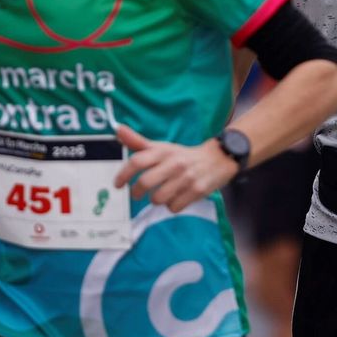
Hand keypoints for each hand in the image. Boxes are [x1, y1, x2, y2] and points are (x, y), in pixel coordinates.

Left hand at [112, 125, 237, 211]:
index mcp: (163, 151)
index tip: (118, 185)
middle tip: (137, 194)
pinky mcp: (197, 190)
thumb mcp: (162, 147)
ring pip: (158, 198)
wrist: (218, 158)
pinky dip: (172, 206)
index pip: (137, 161)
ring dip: (157, 200)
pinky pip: (174, 207)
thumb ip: (138, 141)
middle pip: (145, 182)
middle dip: (137, 192)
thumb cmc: (182, 155)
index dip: (124, 174)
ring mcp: (186, 177)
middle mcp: (174, 163)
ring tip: (162, 194)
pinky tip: (177, 197)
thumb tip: (118, 129)